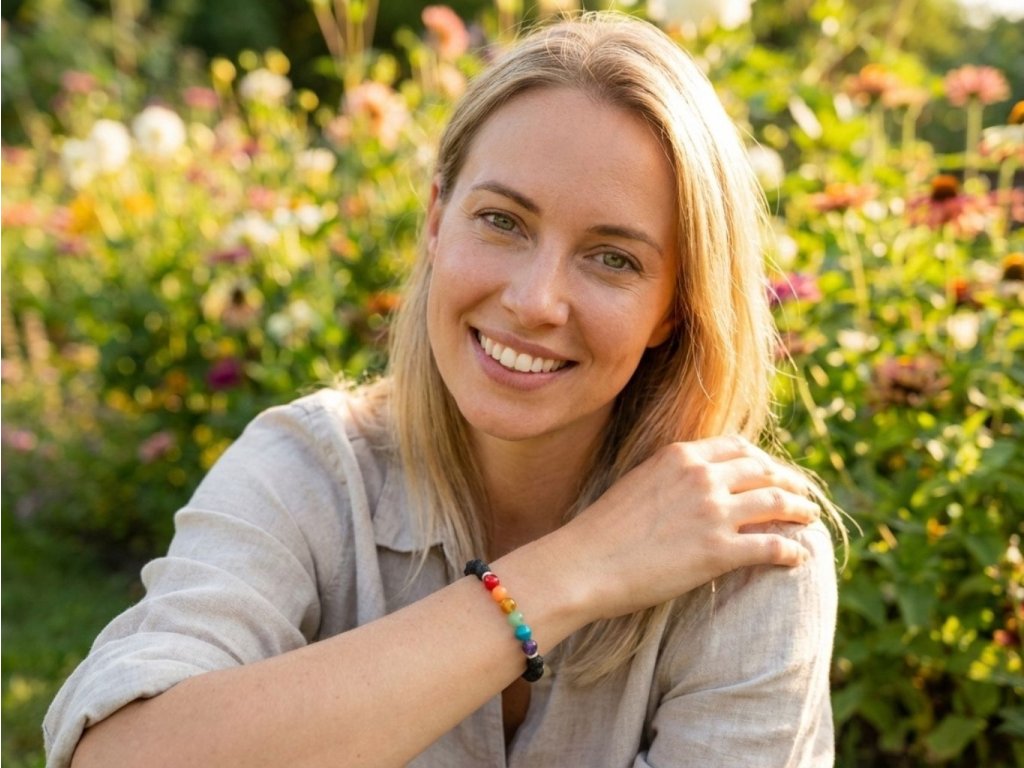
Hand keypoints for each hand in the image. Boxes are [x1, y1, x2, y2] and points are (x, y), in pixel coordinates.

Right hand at [557, 435, 820, 621]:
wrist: (584, 563)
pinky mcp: (718, 551)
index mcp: (680, 455)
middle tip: (802, 495)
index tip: (772, 473)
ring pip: (776, 503)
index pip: (738, 448)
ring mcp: (712, 513)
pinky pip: (772, 545)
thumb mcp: (637, 482)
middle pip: (764, 471)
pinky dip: (792, 551)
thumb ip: (671, 476)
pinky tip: (799, 557)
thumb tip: (695, 484)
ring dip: (799, 511)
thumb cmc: (602, 530)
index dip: (763, 460)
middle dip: (789, 482)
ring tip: (809, 519)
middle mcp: (701, 477)